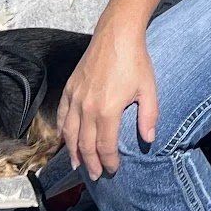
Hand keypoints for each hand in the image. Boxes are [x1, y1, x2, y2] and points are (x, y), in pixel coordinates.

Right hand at [58, 25, 155, 179]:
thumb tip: (148, 139)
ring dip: (73, 152)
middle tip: (96, 176)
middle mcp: (87, 108)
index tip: (113, 170)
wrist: (116, 35)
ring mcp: (75, 98)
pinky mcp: (69, 88)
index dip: (108, 161)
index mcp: (107, 110)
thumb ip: (149, 116)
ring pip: (69, 133)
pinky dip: (62, 130)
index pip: (105, 145)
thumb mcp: (149, 89)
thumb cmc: (135, 61)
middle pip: (85, 144)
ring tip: (78, 165)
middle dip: (91, 163)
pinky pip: (61, 115)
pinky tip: (64, 139)